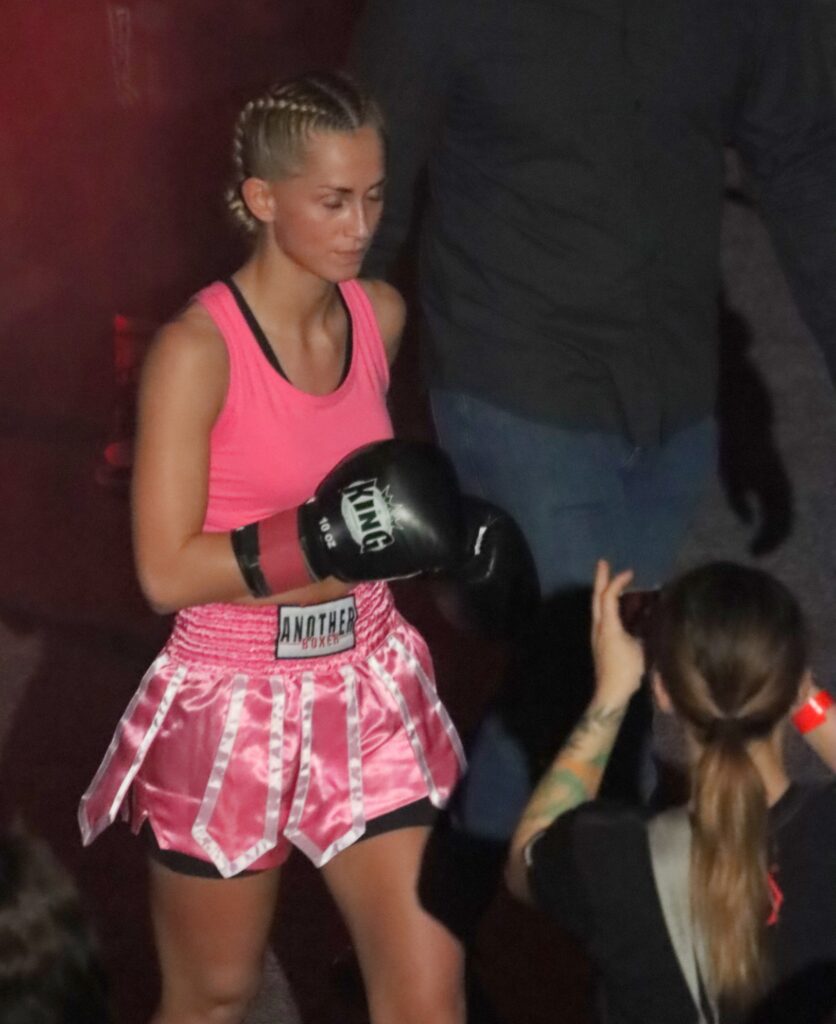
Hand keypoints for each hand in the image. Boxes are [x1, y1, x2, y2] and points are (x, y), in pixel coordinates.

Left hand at [590, 560, 644, 705]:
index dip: (617, 582)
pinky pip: (602, 616)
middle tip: (603, 563)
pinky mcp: (600, 641)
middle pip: (596, 597)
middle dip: (600, 579)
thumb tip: (652, 617)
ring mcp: (597, 634)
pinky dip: (607, 604)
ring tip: (608, 580)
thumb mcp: (640, 648)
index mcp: (607, 625)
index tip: (630, 572)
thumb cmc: (626, 671)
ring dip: (603, 591)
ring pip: (597, 606)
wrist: (610, 692)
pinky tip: (616, 605)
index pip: (608, 597)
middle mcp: (599, 626)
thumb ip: (645, 630)